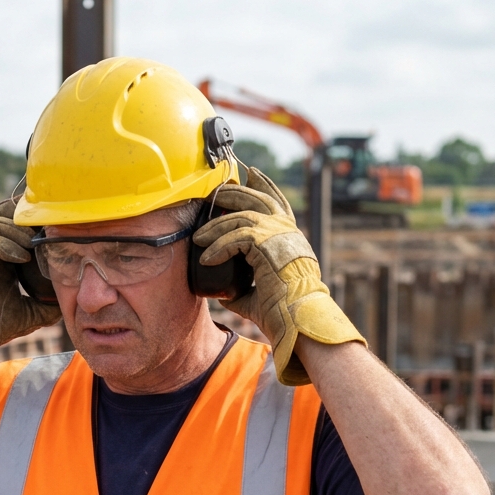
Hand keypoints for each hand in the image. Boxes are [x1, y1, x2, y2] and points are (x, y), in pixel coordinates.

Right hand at [0, 199, 60, 387]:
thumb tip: (74, 299)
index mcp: (1, 258)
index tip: (54, 227)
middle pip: (3, 216)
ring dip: (17, 232)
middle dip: (24, 220)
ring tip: (33, 245)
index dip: (33, 223)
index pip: (15, 227)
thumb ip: (50, 303)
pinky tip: (21, 257)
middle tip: (44, 228)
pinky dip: (4, 244)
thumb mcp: (32, 313)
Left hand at [193, 168, 364, 385]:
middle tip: (215, 192)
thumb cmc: (282, 312)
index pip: (277, 203)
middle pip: (258, 198)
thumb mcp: (258, 296)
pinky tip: (206, 259)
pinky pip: (236, 237)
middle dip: (235, 192)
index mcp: (290, 238)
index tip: (252, 175)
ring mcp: (278, 234)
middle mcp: (287, 231)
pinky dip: (218, 247)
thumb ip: (242, 289)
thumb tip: (223, 293)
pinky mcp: (267, 242)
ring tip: (198, 237)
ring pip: (241, 216)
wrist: (297, 318)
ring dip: (216, 226)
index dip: (265, 186)